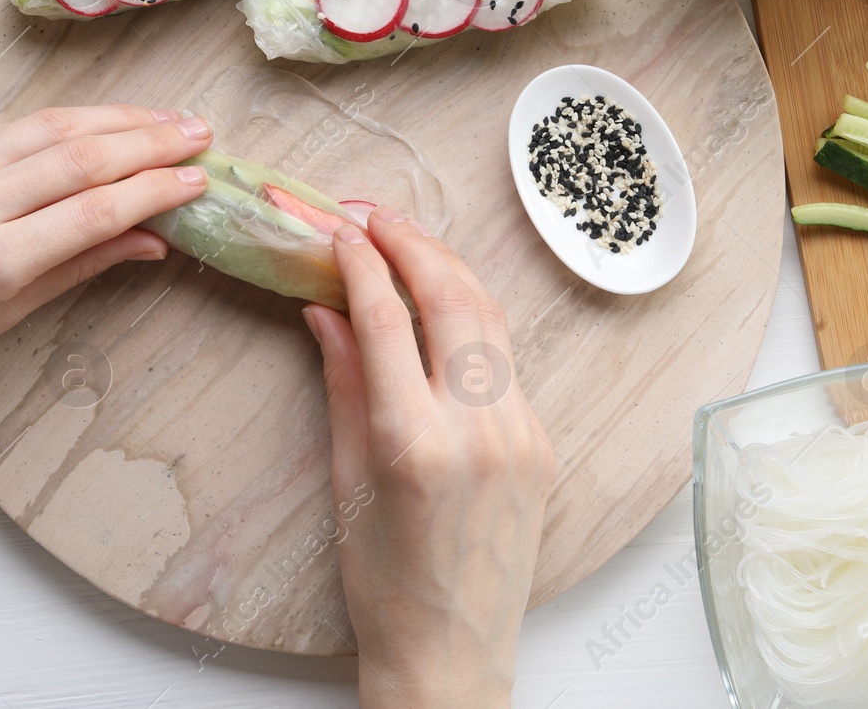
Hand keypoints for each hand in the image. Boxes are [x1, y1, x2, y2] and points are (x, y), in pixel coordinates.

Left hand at [0, 104, 211, 405]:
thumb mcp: (0, 319)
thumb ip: (79, 267)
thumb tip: (153, 240)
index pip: (95, 208)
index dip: (157, 190)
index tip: (200, 180)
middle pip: (79, 154)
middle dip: (150, 139)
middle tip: (200, 133)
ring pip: (48, 127)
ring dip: (115, 118)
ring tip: (165, 117)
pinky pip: (8, 128)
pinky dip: (62, 124)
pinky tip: (99, 123)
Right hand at [303, 210, 553, 708]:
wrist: (454, 652)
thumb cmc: (386, 584)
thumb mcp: (347, 479)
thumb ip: (342, 383)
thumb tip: (325, 309)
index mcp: (418, 445)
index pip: (386, 320)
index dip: (358, 262)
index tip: (336, 229)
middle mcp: (481, 432)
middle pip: (452, 298)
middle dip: (410, 242)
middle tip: (371, 214)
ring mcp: (521, 435)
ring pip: (490, 318)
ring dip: (448, 267)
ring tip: (406, 238)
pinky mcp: (541, 443)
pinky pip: (507, 359)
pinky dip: (471, 316)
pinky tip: (441, 300)